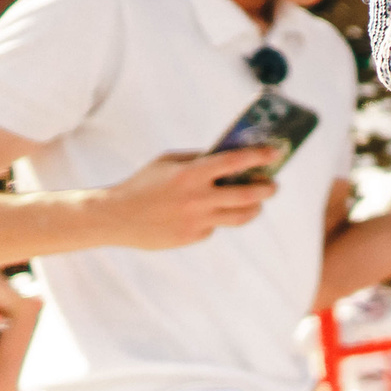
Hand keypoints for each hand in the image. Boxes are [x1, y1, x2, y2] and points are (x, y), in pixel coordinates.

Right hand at [97, 151, 279, 249]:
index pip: (235, 162)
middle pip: (248, 195)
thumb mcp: (168, 161)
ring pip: (241, 216)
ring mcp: (197, 220)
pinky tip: (206, 213)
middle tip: (273, 185)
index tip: (275, 153)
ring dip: (255, 208)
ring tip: (256, 202)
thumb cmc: (143, 184)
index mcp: (191, 174)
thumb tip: (233, 157)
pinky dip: (217, 218)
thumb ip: (199, 159)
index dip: (260, 157)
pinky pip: (216, 226)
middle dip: (268, 189)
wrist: (115, 217)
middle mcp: (198, 198)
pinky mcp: (193, 237)